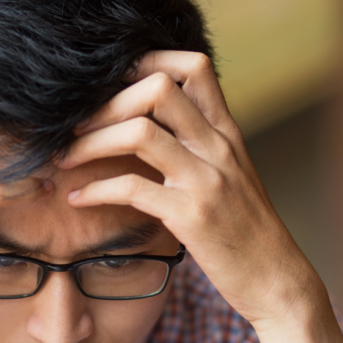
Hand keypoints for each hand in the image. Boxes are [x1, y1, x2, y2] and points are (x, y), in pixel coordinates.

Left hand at [59, 51, 326, 330]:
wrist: (277, 280)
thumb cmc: (247, 233)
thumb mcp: (231, 177)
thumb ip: (200, 147)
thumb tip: (155, 127)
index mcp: (227, 134)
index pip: (194, 67)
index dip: (147, 62)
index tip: (109, 83)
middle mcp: (218, 147)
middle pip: (158, 89)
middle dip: (106, 102)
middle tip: (75, 125)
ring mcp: (206, 180)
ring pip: (138, 132)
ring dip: (91, 142)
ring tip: (65, 158)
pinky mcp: (191, 216)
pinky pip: (130, 188)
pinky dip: (95, 189)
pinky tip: (77, 198)